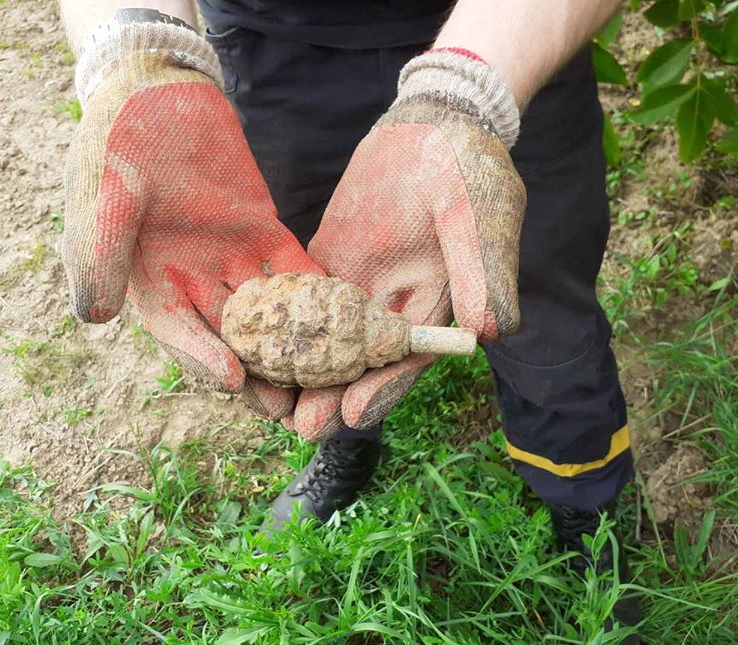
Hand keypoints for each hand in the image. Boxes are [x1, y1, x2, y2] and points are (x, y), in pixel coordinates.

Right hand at [61, 16, 319, 417]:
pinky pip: (291, 267)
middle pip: (229, 338)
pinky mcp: (261, 232)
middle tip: (289, 407)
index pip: (180, 331)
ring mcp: (228, 259)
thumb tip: (92, 316)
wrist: (155, 89)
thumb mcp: (103, 192)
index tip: (235, 379)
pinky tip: (342, 312)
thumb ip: (101, 250)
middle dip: (258, 373)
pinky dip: (314, 290)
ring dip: (292, 345)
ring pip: (266, 314)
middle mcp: (191, 280)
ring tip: (322, 377)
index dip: (204, 357)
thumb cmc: (117, 138)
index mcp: (149, 282)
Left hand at [290, 49, 525, 439]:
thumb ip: (484, 272)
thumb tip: (488, 331)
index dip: (381, 391)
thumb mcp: (483, 218)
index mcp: (434, 308)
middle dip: (329, 396)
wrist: (434, 123)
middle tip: (299, 427)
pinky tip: (249, 343)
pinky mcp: (327, 263)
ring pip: (322, 340)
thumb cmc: (472, 170)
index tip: (353, 416)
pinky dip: (277, 324)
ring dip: (297, 371)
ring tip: (265, 400)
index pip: (405, 361)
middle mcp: (392, 308)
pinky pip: (299, 299)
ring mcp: (356, 287)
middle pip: (357, 363)